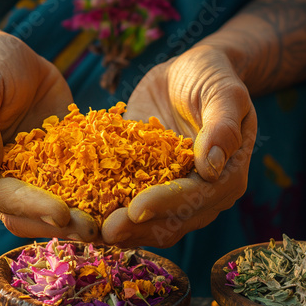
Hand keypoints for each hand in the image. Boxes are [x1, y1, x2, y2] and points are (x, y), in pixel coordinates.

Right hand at [0, 31, 98, 240]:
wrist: (10, 57)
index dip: (30, 207)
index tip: (60, 213)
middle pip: (25, 215)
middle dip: (58, 225)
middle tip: (93, 228)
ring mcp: (28, 177)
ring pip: (51, 211)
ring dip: (78, 221)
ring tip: (110, 225)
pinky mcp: (56, 167)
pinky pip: (74, 187)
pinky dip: (95, 197)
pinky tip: (124, 201)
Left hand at [101, 45, 257, 246]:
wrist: (186, 73)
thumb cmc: (211, 76)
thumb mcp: (223, 92)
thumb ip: (222, 126)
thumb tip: (212, 167)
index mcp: (227, 176)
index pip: (196, 198)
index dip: (165, 205)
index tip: (136, 210)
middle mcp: (202, 194)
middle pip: (171, 221)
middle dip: (137, 228)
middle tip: (105, 230)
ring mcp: (172, 194)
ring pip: (148, 224)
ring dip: (119, 230)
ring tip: (88, 232)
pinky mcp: (146, 186)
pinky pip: (125, 205)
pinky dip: (104, 213)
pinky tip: (78, 215)